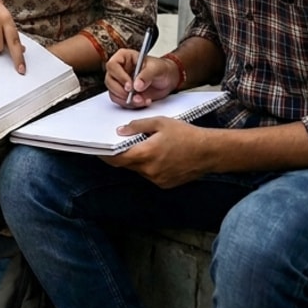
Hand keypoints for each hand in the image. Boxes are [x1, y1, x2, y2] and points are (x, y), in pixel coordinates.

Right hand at [104, 50, 177, 107]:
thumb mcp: (156, 68)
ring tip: (141, 99)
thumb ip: (146, 75)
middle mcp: (119, 69)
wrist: (168, 79)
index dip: (119, 76)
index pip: (112, 65)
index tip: (130, 85)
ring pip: (113, 93)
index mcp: (124, 57)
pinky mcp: (124, 93)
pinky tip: (142, 101)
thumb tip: (137, 85)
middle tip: (135, 95)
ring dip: (126, 100)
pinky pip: (120, 101)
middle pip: (109, 81)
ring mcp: (120, 82)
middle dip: (122, 91)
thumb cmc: (162, 69)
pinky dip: (130, 104)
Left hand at [104, 118, 218, 188]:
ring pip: (138, 170)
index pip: (117, 159)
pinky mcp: (165, 184)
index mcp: (146, 154)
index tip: (98, 150)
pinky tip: (157, 156)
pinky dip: (148, 166)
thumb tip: (121, 131)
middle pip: (126, 164)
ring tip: (144, 147)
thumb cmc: (186, 135)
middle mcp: (149, 170)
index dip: (105, 155)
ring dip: (136, 160)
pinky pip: (149, 175)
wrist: (209, 152)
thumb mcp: (160, 123)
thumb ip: (138, 127)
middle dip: (121, 155)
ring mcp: (157, 179)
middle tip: (117, 145)